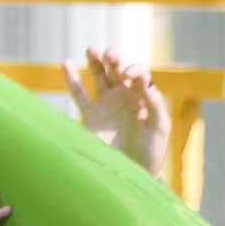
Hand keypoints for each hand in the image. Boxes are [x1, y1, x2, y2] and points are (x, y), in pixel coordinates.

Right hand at [62, 47, 169, 176]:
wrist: (130, 176)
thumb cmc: (150, 153)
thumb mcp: (159, 127)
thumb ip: (154, 103)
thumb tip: (143, 79)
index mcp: (143, 97)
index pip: (139, 74)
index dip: (134, 70)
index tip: (129, 76)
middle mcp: (124, 97)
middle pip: (118, 69)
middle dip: (115, 59)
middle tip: (110, 55)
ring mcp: (106, 105)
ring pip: (99, 77)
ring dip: (95, 62)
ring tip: (91, 50)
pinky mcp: (90, 117)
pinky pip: (79, 95)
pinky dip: (71, 79)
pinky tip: (65, 63)